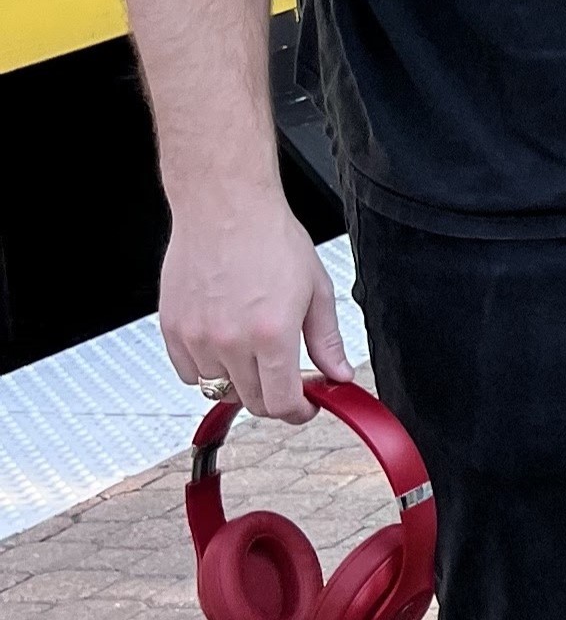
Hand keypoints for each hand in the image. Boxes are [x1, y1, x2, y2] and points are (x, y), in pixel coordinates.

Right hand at [159, 195, 352, 424]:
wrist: (226, 206)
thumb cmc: (270, 237)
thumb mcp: (316, 290)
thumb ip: (326, 340)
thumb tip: (339, 374)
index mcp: (272, 334)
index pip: (282, 402)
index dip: (299, 412)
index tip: (306, 407)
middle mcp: (230, 340)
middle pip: (252, 402)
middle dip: (275, 399)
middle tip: (288, 381)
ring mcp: (197, 337)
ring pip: (218, 389)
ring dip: (240, 382)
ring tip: (255, 354)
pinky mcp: (172, 328)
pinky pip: (187, 372)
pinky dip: (207, 370)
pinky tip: (225, 347)